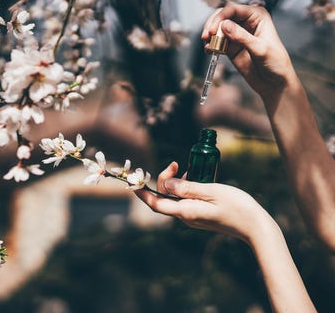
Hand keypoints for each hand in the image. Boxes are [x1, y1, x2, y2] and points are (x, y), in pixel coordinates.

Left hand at [135, 162, 275, 244]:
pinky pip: (185, 199)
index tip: (134, 181)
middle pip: (164, 198)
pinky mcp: (200, 214)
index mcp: (186, 212)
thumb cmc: (236, 206)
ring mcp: (193, 216)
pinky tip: (194, 178)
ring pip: (175, 198)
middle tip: (175, 163)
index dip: (143, 193)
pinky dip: (184, 187)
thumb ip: (187, 187)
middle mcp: (186, 216)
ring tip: (186, 168)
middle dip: (164, 180)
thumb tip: (166, 183)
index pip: (156, 203)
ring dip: (175, 183)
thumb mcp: (211, 191)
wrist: (254, 226)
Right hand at [201, 3, 297, 98]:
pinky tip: (209, 51)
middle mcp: (246, 23)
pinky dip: (211, 46)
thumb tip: (225, 26)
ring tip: (208, 45)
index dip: (220, 17)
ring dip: (210, 36)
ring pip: (218, 29)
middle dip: (212, 25)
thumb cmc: (275, 63)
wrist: (274, 82)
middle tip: (207, 37)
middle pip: (223, 16)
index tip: (213, 30)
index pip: (233, 9)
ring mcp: (237, 35)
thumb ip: (242, 37)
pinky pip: (217, 42)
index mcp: (257, 16)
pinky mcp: (231, 47)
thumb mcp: (260, 49)